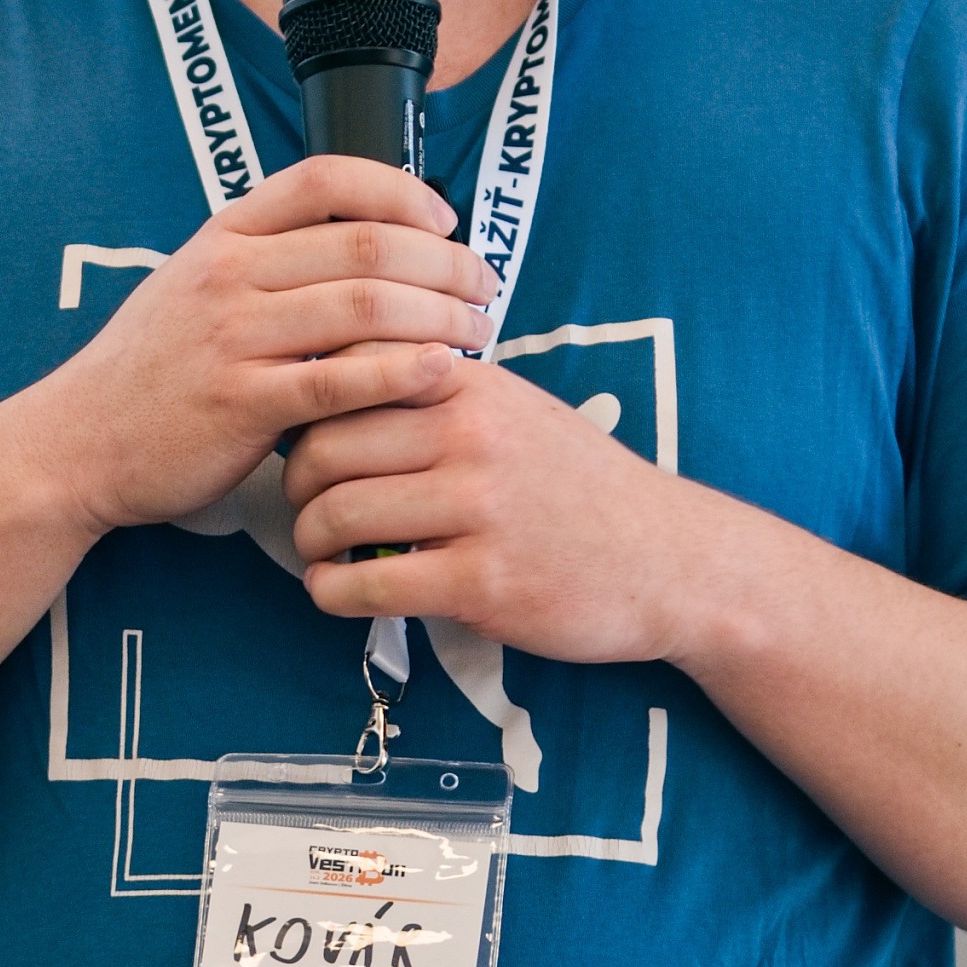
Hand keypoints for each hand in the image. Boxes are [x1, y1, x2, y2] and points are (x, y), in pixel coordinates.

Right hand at [23, 158, 495, 534]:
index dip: (399, 190)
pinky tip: (442, 374)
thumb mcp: (196, 285)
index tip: (445, 220)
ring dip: (439, 315)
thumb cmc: (155, 368)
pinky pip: (340, 382)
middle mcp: (229, 274)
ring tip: (478, 330)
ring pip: (364, 306)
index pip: (325, 179)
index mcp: (224, 235)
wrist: (78, 441)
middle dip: (444, 260)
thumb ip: (269, 260)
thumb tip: (368, 242)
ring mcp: (234, 338)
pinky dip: (402, 373)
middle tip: (485, 284)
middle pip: (365, 243)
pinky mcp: (242, 405)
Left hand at [284, 357, 691, 664]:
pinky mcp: (481, 583)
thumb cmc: (582, 486)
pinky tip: (337, 591)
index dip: (309, 407)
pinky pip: (368, 584)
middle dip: (295, 483)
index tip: (306, 435)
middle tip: (302, 505)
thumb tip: (342, 383)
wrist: (671, 561)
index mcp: (475, 387)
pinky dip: (331, 592)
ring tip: (320, 551)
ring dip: (309, 541)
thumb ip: (442, 394)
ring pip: (337, 515)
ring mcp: (478, 511)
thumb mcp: (520, 411)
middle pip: (326, 446)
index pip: (351, 374)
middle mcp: (473, 438)